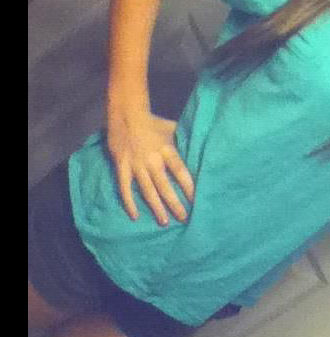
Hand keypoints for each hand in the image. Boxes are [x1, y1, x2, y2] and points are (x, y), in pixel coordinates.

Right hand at [107, 110, 194, 224]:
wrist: (126, 114)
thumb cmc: (153, 123)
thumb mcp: (172, 129)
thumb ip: (183, 141)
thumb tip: (200, 148)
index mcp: (167, 150)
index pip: (180, 171)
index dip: (188, 186)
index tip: (196, 200)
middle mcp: (152, 160)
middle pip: (165, 186)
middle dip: (175, 203)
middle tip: (183, 218)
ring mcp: (136, 165)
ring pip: (147, 191)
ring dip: (156, 207)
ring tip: (165, 222)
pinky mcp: (121, 167)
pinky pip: (125, 188)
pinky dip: (129, 203)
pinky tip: (135, 216)